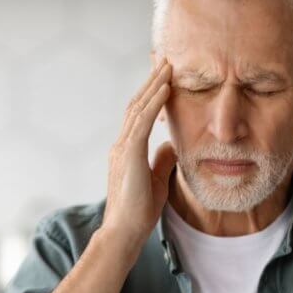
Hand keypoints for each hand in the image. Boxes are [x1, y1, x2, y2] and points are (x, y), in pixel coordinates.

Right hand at [101, 57, 177, 251]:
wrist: (124, 233)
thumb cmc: (139, 213)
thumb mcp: (156, 181)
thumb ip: (161, 161)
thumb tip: (171, 144)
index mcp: (126, 150)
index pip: (139, 115)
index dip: (150, 94)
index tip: (164, 76)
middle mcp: (120, 145)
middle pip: (136, 104)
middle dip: (151, 80)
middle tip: (165, 59)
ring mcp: (122, 149)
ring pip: (138, 108)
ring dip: (154, 84)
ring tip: (168, 65)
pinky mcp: (128, 155)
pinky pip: (141, 122)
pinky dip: (154, 103)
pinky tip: (166, 88)